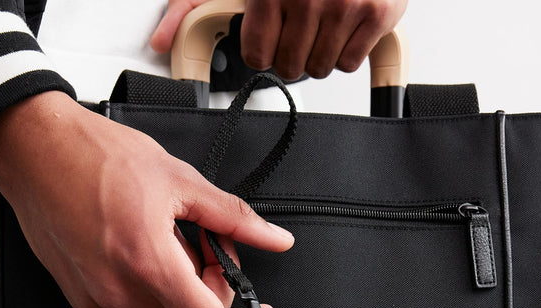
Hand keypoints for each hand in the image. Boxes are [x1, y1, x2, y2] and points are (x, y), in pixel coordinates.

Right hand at [0, 92, 293, 307]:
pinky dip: (153, 286)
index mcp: (148, 263)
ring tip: (170, 239)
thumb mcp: (179, 179)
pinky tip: (144, 248)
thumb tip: (274, 239)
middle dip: (211, 288)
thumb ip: (234, 219)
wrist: (34, 150)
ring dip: (182, 287)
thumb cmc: (94, 156)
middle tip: (208, 244)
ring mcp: (98, 300)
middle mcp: (120, 292)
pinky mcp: (83, 300)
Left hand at [151, 0, 407, 79]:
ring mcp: (345, 4)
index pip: (258, 58)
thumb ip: (191, 6)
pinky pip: (351, 63)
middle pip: (290, 67)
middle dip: (291, 51)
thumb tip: (161, 42)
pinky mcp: (378, 11)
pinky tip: (344, 23)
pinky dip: (347, 50)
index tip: (270, 32)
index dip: (263, 48)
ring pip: (321, 69)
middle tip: (297, 25)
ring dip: (319, 51)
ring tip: (321, 21)